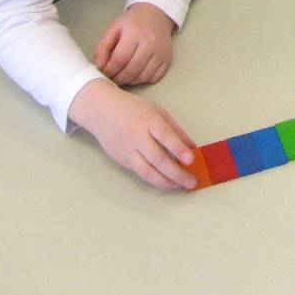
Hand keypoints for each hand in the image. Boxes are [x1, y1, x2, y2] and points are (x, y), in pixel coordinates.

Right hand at [68, 78, 197, 190]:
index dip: (178, 149)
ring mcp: (127, 151)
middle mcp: (137, 137)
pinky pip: (139, 173)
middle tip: (191, 182)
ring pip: (146, 172)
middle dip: (176, 173)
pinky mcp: (122, 161)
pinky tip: (166, 181)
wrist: (102, 111)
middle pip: (157, 158)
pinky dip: (154, 180)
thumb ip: (175, 129)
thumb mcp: (158, 111)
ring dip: (165, 182)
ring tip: (180, 185)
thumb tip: (192, 147)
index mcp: (149, 120)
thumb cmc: (134, 109)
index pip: (165, 136)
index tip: (191, 160)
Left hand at [94, 2, 176, 85]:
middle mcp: (150, 43)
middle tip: (112, 78)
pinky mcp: (168, 59)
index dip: (109, 71)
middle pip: (131, 70)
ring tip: (122, 76)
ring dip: (129, 81)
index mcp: (135, 34)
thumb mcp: (113, 28)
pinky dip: (143, 80)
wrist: (156, 15)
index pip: (119, 60)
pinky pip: (155, 77)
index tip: (104, 73)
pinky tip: (136, 74)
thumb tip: (100, 66)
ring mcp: (161, 52)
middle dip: (118, 79)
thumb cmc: (132, 22)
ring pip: (143, 77)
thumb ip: (102, 47)